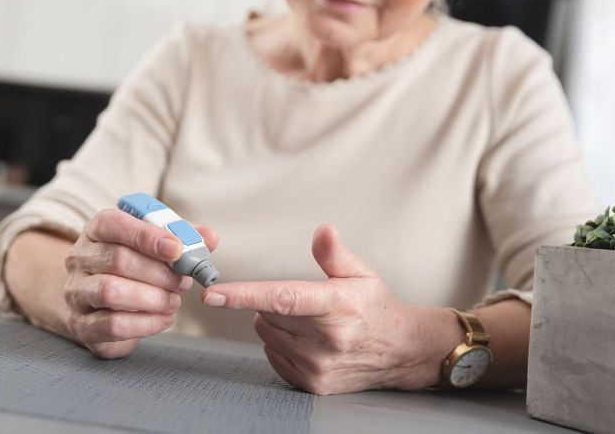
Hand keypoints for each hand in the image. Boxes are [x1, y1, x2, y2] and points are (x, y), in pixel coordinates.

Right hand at [63, 208, 217, 358]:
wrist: (98, 304)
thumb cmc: (131, 268)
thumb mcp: (152, 246)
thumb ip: (182, 238)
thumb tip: (210, 237)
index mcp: (97, 230)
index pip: (114, 223)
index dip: (146, 236)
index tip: (176, 249)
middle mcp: (80, 258)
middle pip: (118, 259)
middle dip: (158, 272)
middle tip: (183, 281)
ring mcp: (77, 292)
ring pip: (111, 291)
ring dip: (152, 298)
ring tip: (173, 301)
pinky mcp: (82, 324)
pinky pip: (113, 324)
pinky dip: (146, 323)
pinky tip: (163, 318)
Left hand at [201, 224, 435, 393]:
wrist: (400, 350)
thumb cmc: (374, 307)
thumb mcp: (360, 273)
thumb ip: (334, 254)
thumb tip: (323, 231)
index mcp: (336, 305)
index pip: (282, 299)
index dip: (243, 296)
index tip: (214, 294)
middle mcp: (326, 340)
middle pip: (267, 315)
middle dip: (274, 304)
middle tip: (303, 303)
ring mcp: (318, 365)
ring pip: (266, 335)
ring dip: (277, 325)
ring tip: (309, 322)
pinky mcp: (312, 383)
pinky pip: (273, 356)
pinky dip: (281, 346)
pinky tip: (308, 342)